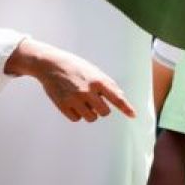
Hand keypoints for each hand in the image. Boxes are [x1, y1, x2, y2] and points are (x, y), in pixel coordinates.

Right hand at [5, 38, 135, 121]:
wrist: (51, 65)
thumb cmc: (76, 67)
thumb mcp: (95, 71)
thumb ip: (108, 85)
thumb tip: (120, 97)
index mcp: (98, 81)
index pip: (116, 98)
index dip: (126, 108)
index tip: (133, 116)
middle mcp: (87, 91)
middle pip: (104, 112)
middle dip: (102, 108)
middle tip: (94, 100)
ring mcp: (74, 99)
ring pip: (91, 118)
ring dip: (90, 113)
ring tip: (82, 101)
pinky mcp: (62, 105)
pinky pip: (76, 119)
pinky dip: (77, 114)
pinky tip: (72, 103)